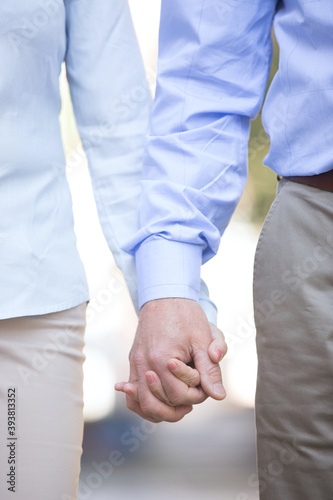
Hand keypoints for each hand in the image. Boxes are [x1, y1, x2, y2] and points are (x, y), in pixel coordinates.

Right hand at [115, 298, 226, 422]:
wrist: (165, 296)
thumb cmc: (186, 316)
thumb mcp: (203, 340)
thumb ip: (210, 370)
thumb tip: (218, 396)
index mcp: (162, 359)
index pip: (178, 395)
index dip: (196, 395)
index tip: (205, 385)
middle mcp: (144, 363)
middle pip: (158, 403)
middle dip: (179, 406)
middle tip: (193, 399)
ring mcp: (136, 363)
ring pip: (140, 402)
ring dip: (159, 411)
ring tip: (178, 408)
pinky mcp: (133, 360)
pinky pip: (132, 391)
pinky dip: (141, 402)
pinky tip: (156, 403)